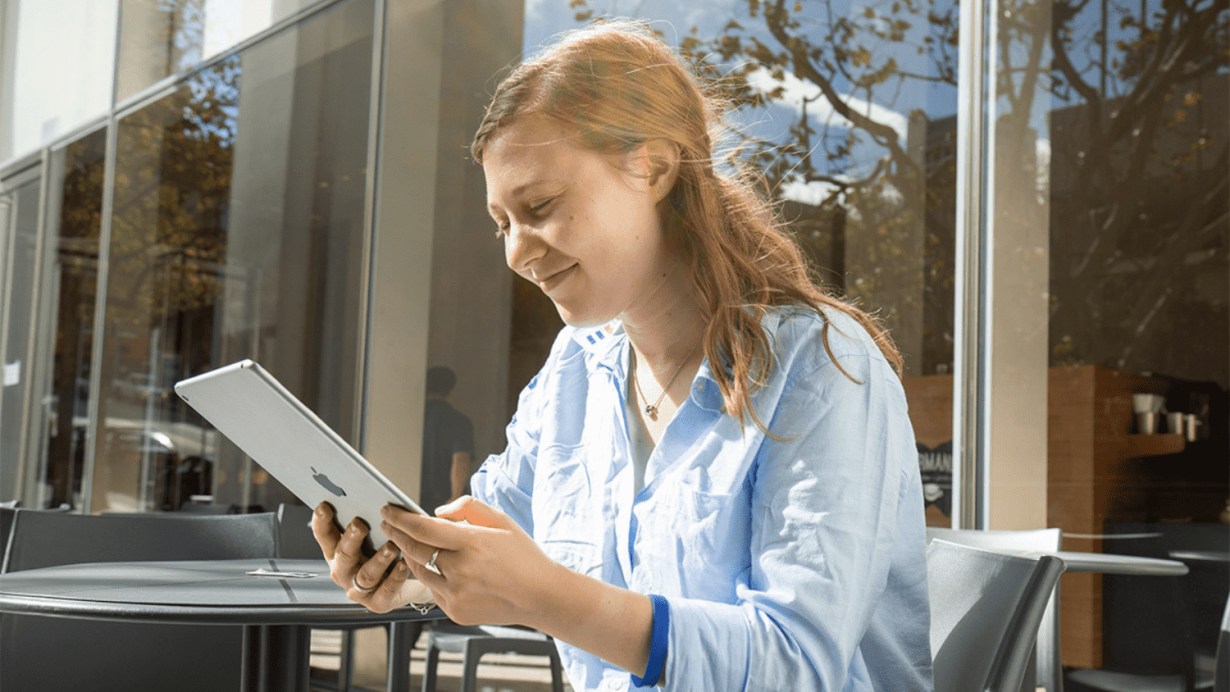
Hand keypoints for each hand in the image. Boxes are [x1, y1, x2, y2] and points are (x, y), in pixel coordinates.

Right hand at [310, 503, 422, 612]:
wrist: (410, 579)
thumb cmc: (388, 549)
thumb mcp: (375, 533)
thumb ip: (369, 518)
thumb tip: (370, 496)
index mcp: (337, 551)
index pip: (324, 535)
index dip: (321, 522)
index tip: (324, 506)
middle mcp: (344, 571)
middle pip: (343, 555)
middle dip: (350, 539)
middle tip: (359, 524)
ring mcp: (359, 590)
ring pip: (365, 575)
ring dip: (377, 560)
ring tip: (391, 546)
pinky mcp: (378, 603)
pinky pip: (386, 590)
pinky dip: (395, 576)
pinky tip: (404, 564)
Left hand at [379, 496, 562, 626]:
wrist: (541, 596)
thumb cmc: (522, 555)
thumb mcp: (501, 520)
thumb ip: (467, 507)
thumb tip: (436, 513)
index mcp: (472, 543)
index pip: (422, 528)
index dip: (400, 518)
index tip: (388, 510)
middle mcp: (460, 570)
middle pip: (413, 549)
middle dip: (396, 533)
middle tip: (388, 523)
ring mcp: (456, 594)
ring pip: (418, 571)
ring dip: (408, 555)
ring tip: (405, 543)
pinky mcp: (455, 612)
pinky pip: (433, 590)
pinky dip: (430, 576)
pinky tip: (432, 566)